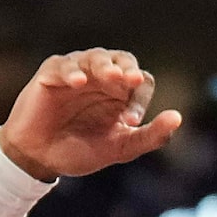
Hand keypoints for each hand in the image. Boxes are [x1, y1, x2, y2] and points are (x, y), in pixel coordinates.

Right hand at [0, 48, 182, 181]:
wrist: (39, 159)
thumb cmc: (78, 150)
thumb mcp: (120, 148)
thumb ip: (150, 136)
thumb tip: (178, 118)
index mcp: (120, 92)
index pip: (141, 80)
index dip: (140, 97)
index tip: (131, 122)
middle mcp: (101, 77)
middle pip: (121, 59)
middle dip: (127, 69)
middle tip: (131, 81)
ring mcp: (76, 72)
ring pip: (95, 57)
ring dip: (104, 65)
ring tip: (111, 77)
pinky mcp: (51, 73)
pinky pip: (64, 65)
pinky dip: (72, 71)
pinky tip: (78, 83)